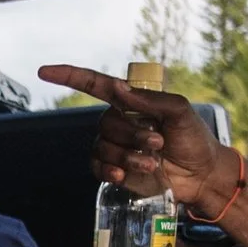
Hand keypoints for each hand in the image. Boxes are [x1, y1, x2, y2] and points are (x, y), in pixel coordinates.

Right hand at [38, 64, 227, 207]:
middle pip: (105, 123)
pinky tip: (123, 175)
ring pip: (102, 147)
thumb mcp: (180, 111)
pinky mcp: (115, 170)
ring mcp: (116, 147)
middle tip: (158, 144)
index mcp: (131, 102)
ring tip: (153, 163)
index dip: (69, 76)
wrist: (202, 175)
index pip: (94, 85)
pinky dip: (108, 170)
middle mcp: (119, 122)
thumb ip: (150, 99)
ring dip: (127, 156)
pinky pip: (97, 167)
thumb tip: (118, 87)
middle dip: (131, 135)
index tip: (45, 71)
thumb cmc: (194, 138)